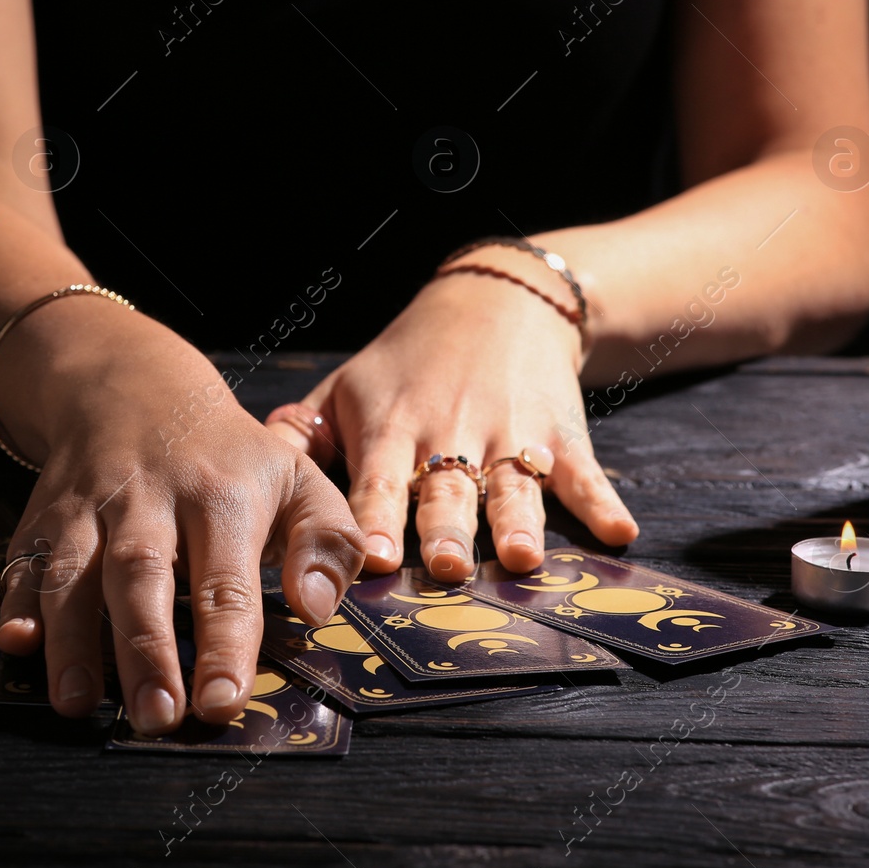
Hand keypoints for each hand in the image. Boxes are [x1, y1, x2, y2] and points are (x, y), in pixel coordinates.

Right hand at [0, 301, 365, 732]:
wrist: (135, 387)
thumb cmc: (229, 456)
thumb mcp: (299, 479)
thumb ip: (327, 543)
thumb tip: (315, 609)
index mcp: (221, 497)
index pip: (225, 580)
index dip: (223, 645)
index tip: (221, 703)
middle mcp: (148, 499)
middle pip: (142, 575)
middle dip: (145, 650)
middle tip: (156, 718)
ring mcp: (88, 507)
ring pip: (73, 571)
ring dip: (72, 639)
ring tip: (78, 704)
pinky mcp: (43, 516)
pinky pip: (23, 559)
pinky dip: (15, 602)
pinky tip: (16, 643)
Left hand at [268, 254, 637, 580]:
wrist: (498, 300)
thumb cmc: (408, 358)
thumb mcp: (349, 385)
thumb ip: (303, 435)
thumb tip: (247, 477)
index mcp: (392, 425)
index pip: (378, 478)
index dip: (375, 517)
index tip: (369, 556)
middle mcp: (450, 431)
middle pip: (447, 489)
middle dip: (446, 528)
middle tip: (444, 567)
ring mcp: (511, 432)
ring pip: (513, 485)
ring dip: (520, 521)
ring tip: (522, 557)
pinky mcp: (561, 433)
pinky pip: (585, 473)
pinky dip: (603, 501)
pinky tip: (621, 533)